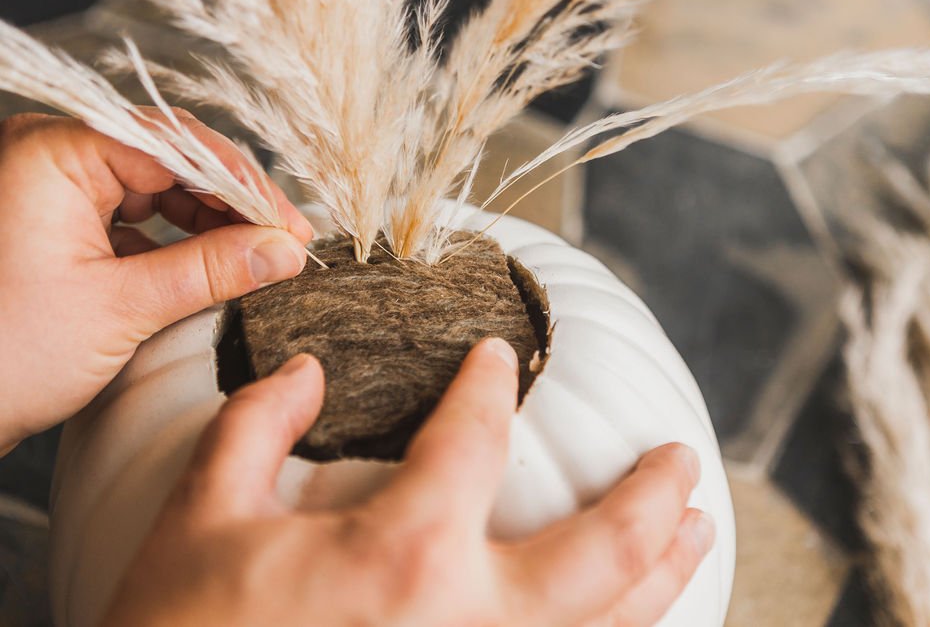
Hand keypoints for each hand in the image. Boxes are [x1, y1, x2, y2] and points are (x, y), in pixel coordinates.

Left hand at [0, 111, 312, 450]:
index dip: (245, 187)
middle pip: (170, 160)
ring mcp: (50, 188)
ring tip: (255, 260)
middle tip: (285, 247)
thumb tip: (285, 251)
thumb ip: (211, 270)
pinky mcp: (55, 223)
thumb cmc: (2, 356)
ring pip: (156, 188)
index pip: (178, 145)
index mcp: (54, 151)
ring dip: (208, 224)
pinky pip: (131, 216)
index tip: (292, 230)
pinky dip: (175, 242)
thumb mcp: (120, 309)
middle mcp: (49, 154)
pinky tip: (211, 268)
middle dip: (232, 205)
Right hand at [104, 339, 713, 626]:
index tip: (496, 360)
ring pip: (612, 621)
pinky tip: (629, 614)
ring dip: (665, 569)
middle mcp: (470, 619)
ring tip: (696, 527)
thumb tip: (307, 371)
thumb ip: (257, 427)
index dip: (487, 386)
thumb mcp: (202, 520)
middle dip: (653, 494)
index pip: (472, 439)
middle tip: (680, 456)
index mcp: (404, 552)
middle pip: (603, 547)